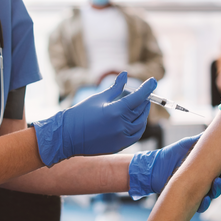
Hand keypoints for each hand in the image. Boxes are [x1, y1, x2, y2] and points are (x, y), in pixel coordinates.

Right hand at [33, 72, 155, 166]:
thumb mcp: (99, 98)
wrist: (67, 136)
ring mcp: (121, 137)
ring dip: (143, 113)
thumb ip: (115, 87)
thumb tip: (125, 74)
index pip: (138, 97)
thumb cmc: (81, 114)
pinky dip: (139, 126)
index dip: (147, 88)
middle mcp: (120, 125)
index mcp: (115, 111)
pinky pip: (135, 135)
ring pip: (141, 123)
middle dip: (145, 100)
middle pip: (141, 110)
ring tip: (140, 105)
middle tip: (144, 93)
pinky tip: (136, 120)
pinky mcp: (119, 146)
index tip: (153, 81)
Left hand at [128, 133, 220, 211]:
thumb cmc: (171, 155)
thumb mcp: (186, 145)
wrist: (153, 168)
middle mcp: (205, 179)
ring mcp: (199, 190)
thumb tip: (214, 129)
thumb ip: (200, 140)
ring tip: (218, 181)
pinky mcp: (190, 201)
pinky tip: (206, 198)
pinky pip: (201, 205)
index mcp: (207, 167)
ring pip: (214, 192)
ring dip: (219, 188)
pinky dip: (205, 203)